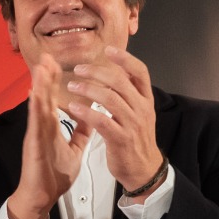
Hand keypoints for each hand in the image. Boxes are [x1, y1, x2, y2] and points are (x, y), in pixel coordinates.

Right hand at [8, 55, 87, 218]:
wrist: (42, 197)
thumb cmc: (52, 177)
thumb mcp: (74, 150)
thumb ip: (80, 132)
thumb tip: (91, 117)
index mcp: (51, 128)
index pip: (54, 99)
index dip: (55, 81)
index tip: (57, 63)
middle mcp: (42, 128)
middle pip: (44, 97)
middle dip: (46, 76)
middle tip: (46, 56)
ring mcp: (36, 135)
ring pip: (38, 106)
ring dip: (39, 85)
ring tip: (40, 68)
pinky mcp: (34, 145)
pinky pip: (36, 124)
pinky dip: (36, 108)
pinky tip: (36, 94)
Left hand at [65, 46, 162, 201]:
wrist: (143, 169)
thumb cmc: (136, 140)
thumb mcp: (139, 113)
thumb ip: (129, 95)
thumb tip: (117, 74)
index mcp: (146, 100)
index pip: (140, 72)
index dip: (124, 59)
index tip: (108, 49)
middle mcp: (141, 109)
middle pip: (120, 81)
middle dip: (97, 72)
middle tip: (78, 69)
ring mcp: (132, 124)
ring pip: (110, 98)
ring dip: (88, 89)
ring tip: (72, 86)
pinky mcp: (121, 139)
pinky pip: (102, 121)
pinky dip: (86, 112)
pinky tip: (73, 107)